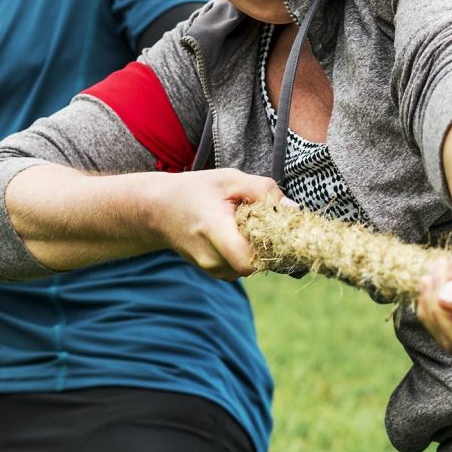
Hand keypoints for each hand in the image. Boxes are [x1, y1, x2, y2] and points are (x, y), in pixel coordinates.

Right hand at [143, 168, 283, 280]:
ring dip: (254, 249)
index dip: (268, 248)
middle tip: (260, 221)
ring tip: (242, 225)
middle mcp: (210, 258)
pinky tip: (235, 234)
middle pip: (254, 264)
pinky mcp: (213, 272)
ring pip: (249, 267)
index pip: (249, 260)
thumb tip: (294, 209)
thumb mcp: (229, 179)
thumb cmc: (195, 191)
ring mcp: (210, 269)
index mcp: (213, 230)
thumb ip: (263, 191)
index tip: (273, 227)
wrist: (158, 210)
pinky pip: (240, 267)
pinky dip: (244, 253)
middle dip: (264, 245)